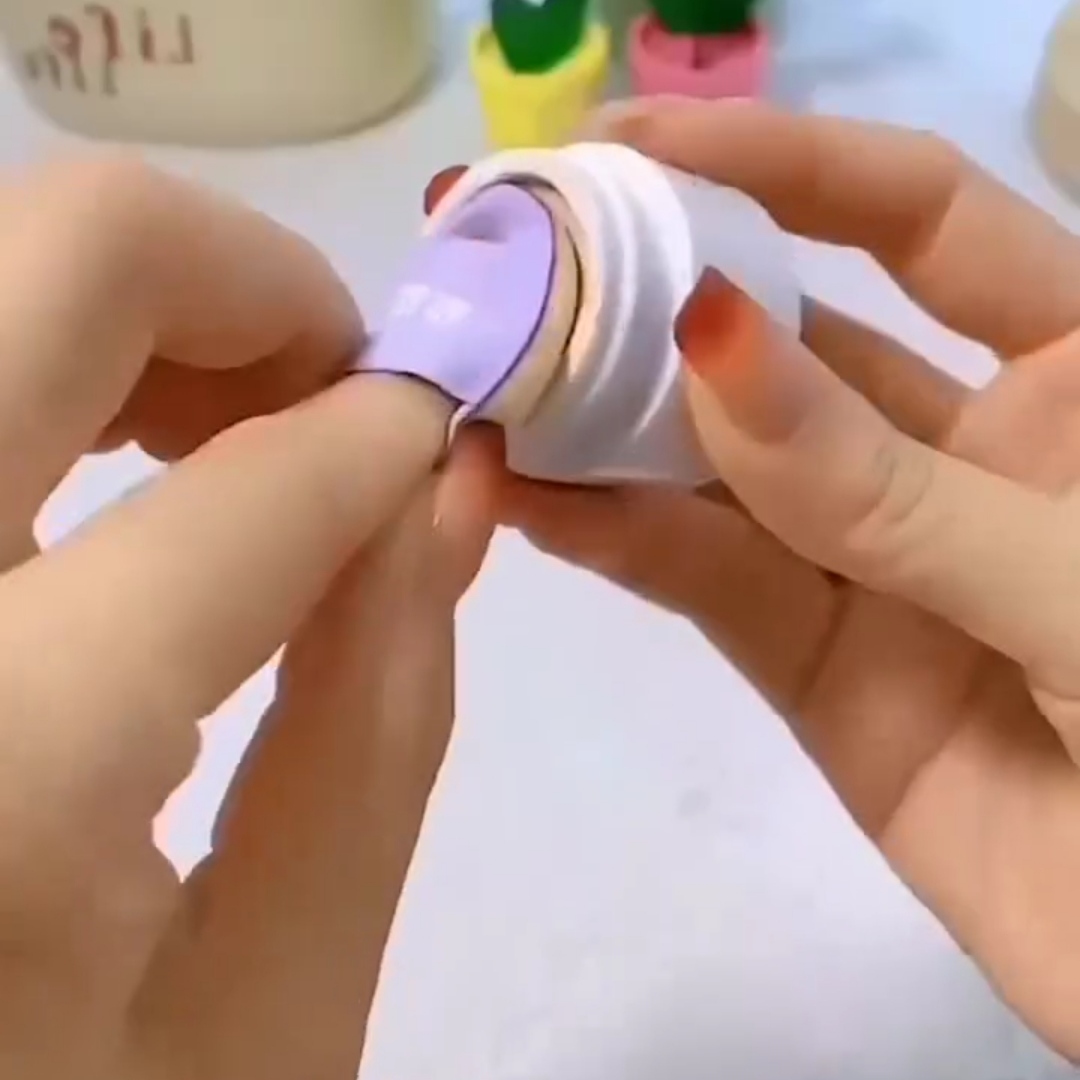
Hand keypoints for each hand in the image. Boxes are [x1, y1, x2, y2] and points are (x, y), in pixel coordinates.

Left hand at [0, 158, 495, 1079]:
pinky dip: (47, 367)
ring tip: (228, 435)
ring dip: (137, 309)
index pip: (252, 490)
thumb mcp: (278, 1000)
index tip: (438, 436)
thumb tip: (445, 491)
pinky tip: (106, 473)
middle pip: (59, 253)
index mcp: (1, 761)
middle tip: (335, 395)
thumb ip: (382, 715)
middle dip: (252, 289)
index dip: (387, 435)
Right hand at [501, 98, 1079, 1060]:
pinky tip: (523, 494)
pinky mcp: (814, 667)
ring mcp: (871, 560)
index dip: (782, 162)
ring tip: (491, 376)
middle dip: (658, 294)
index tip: (638, 150)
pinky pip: (705, 581)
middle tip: (525, 261)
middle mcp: (956, 449)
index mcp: (1070, 373)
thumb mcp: (1069, 582)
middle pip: (790, 341)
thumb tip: (711, 338)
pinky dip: (617, 536)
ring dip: (608, 422)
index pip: (916, 218)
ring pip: (722, 468)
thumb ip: (888, 481)